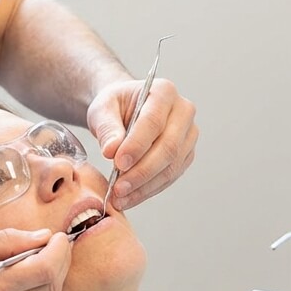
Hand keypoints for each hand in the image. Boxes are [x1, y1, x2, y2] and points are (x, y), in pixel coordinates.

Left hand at [88, 77, 197, 210]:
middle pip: (168, 148)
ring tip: (120, 197)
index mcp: (164, 92)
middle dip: (142, 172)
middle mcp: (183, 112)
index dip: (136, 145)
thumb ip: (106, 127)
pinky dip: (149, 190)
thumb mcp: (102, 109)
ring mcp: (188, 135)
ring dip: (145, 186)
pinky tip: (130, 198)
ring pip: (172, 166)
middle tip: (118, 188)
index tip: (118, 163)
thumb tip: (111, 150)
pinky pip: (171, 176)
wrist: (125, 112)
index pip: (153, 122)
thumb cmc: (115, 106)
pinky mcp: (186, 155)